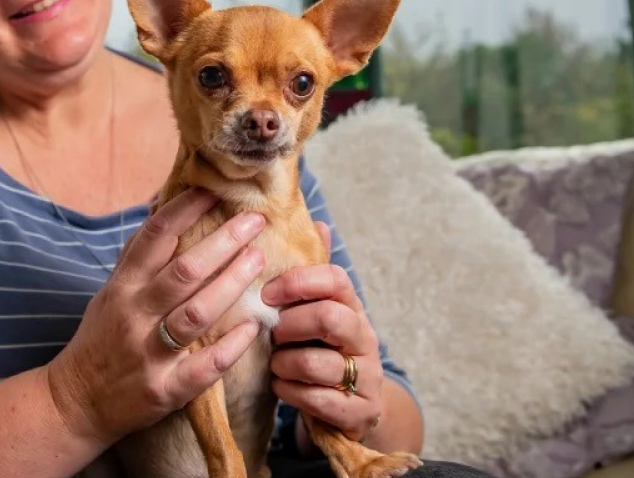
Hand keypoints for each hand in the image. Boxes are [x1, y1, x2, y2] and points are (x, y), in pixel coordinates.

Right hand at [46, 188, 266, 444]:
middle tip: (256, 221)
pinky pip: (204, 366)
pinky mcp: (164, 389)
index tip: (214, 191)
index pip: (154, 236)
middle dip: (224, 242)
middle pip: (184, 271)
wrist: (75, 401)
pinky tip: (254, 326)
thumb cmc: (102, 339)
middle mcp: (134, 315)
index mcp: (122, 287)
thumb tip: (164, 209)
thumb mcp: (111, 292)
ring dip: (232, 284)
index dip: (185, 209)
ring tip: (258, 259)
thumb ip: (138, 258)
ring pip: (196, 313)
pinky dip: (231, 345)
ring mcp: (149, 353)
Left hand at [262, 223, 383, 444]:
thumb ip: (312, 276)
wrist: (350, 410)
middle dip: (290, 325)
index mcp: (352, 307)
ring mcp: (365, 376)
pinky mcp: (358, 411)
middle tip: (273, 334)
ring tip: (275, 365)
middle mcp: (365, 337)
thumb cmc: (322, 351)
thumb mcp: (317, 312)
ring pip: (316, 362)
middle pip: (329, 317)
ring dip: (283, 363)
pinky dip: (289, 392)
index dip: (298, 282)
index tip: (267, 292)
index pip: (335, 279)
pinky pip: (317, 399)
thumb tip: (317, 222)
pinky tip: (281, 387)